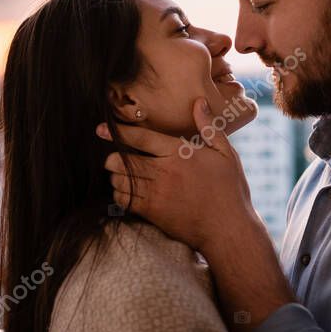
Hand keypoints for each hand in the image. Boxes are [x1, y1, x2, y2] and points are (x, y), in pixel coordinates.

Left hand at [99, 97, 258, 253]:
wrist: (228, 229)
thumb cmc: (230, 190)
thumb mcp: (226, 154)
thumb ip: (209, 128)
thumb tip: (199, 102)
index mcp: (179, 153)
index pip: (141, 138)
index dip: (118, 132)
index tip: (101, 129)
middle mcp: (163, 171)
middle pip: (123, 159)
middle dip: (112, 157)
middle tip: (112, 157)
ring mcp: (156, 193)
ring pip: (120, 180)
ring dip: (115, 176)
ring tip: (117, 174)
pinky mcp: (152, 212)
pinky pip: (124, 200)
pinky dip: (119, 195)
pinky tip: (125, 192)